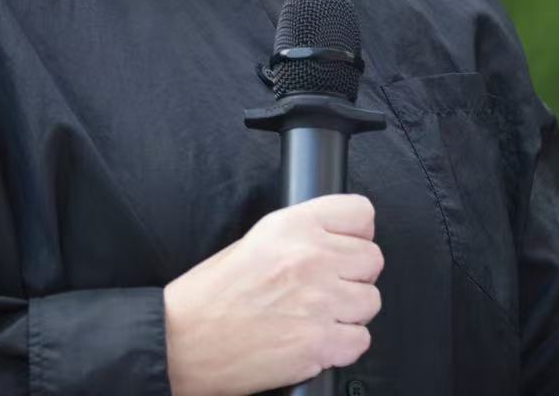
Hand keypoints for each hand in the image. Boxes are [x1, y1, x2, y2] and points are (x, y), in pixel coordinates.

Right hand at [161, 193, 383, 395]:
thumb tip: (335, 242)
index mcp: (292, 227)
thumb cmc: (209, 296)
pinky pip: (360, 340)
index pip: (360, 214)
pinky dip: (342, 344)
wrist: (185, 340)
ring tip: (316, 314)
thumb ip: (300, 236)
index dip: (355, 232)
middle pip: (372, 259)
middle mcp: (311, 259)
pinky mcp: (321, 344)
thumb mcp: (253, 242)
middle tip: (326, 284)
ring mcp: (320, 303)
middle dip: (353, 274)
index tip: (346, 244)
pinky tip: (314, 338)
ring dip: (349, 311)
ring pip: (370, 301)